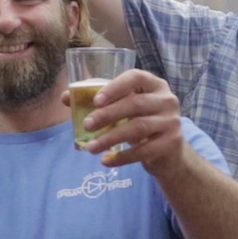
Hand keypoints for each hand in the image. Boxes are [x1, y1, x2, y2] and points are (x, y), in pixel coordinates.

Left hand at [72, 69, 187, 173]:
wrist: (168, 152)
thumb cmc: (140, 122)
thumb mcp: (123, 109)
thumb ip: (97, 101)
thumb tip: (65, 97)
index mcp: (153, 84)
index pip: (136, 78)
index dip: (115, 87)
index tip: (96, 101)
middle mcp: (167, 99)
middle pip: (134, 104)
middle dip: (107, 115)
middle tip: (86, 125)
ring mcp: (172, 121)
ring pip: (137, 128)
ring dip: (110, 138)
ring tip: (91, 148)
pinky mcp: (172, 143)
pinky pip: (143, 150)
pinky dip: (122, 157)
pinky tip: (106, 161)